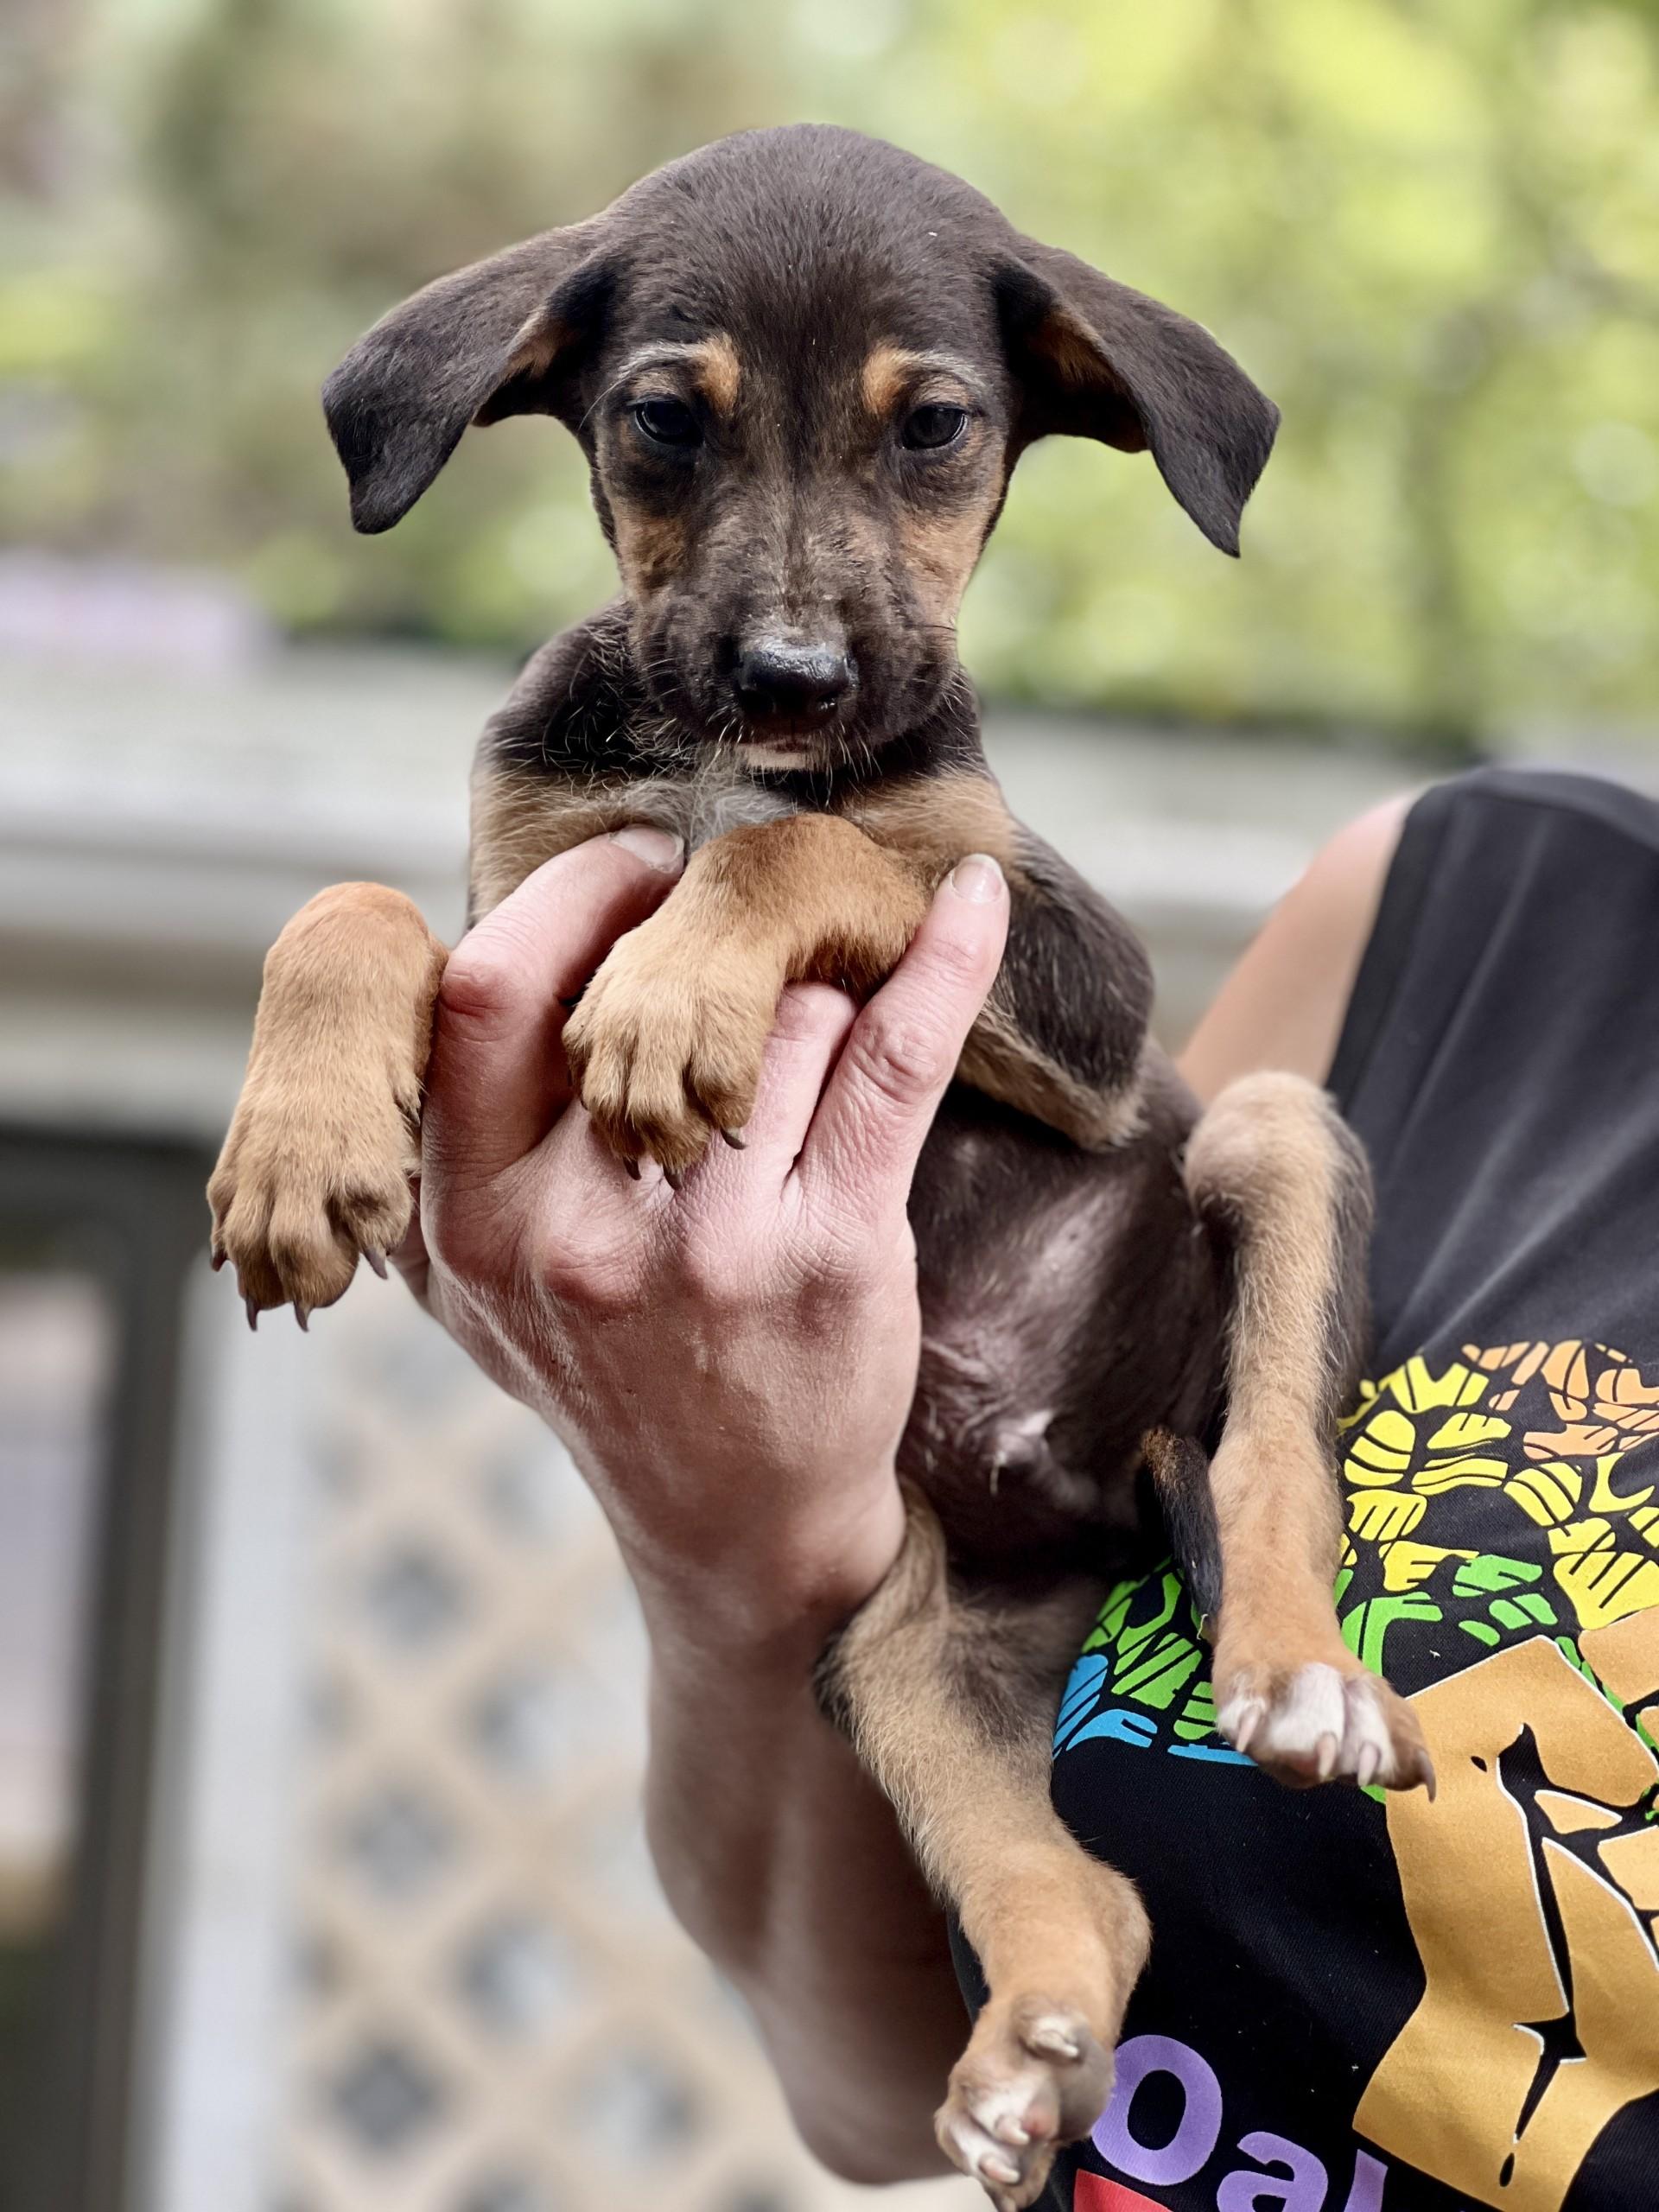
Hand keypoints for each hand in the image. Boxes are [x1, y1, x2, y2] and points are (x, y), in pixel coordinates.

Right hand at [399, 826, 1009, 1660]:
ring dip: (811, 1006)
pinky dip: (942, 966)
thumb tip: (502, 949)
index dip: (568, 902)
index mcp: (471, 1222)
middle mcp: (579, 1232)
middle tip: (750, 918)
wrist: (736, 1525)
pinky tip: (973, 906)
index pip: (487, 996)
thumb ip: (468, 1140)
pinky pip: (894, 1058)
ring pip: (780, 1017)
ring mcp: (714, 1243)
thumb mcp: (488, 1282)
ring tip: (813, 1050)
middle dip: (712, 937)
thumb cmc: (613, 1373)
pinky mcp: (835, 1250)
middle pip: (653, 991)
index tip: (635, 868)